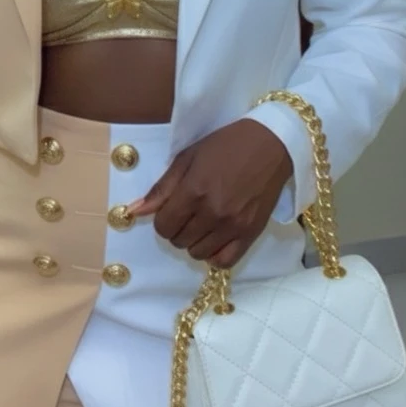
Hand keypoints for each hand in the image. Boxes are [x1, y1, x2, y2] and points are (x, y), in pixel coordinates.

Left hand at [130, 119, 292, 268]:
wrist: (270, 145)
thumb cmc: (226, 145)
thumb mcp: (188, 157)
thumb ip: (162, 188)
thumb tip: (135, 211)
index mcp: (194, 191)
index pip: (163, 226)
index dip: (162, 219)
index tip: (171, 208)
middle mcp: (213, 213)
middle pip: (179, 241)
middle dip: (177, 228)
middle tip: (188, 212)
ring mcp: (233, 226)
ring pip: (198, 254)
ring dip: (194, 241)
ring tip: (203, 223)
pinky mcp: (251, 234)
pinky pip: (225, 262)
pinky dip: (214, 255)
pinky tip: (215, 239)